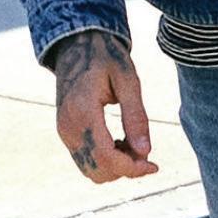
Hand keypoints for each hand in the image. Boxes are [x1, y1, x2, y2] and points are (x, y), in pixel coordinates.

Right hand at [51, 27, 155, 181]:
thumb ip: (136, 116)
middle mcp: (69, 127)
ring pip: (91, 171)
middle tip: (145, 150)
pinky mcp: (65, 134)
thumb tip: (145, 152)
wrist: (76, 46)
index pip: (107, 158)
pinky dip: (105, 161)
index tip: (154, 165)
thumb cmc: (106, 58)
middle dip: (126, 168)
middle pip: (99, 171)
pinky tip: (120, 142)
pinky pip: (85, 161)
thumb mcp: (128, 80)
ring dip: (116, 167)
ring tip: (133, 143)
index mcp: (83, 112)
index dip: (133, 168)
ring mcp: (64, 132)